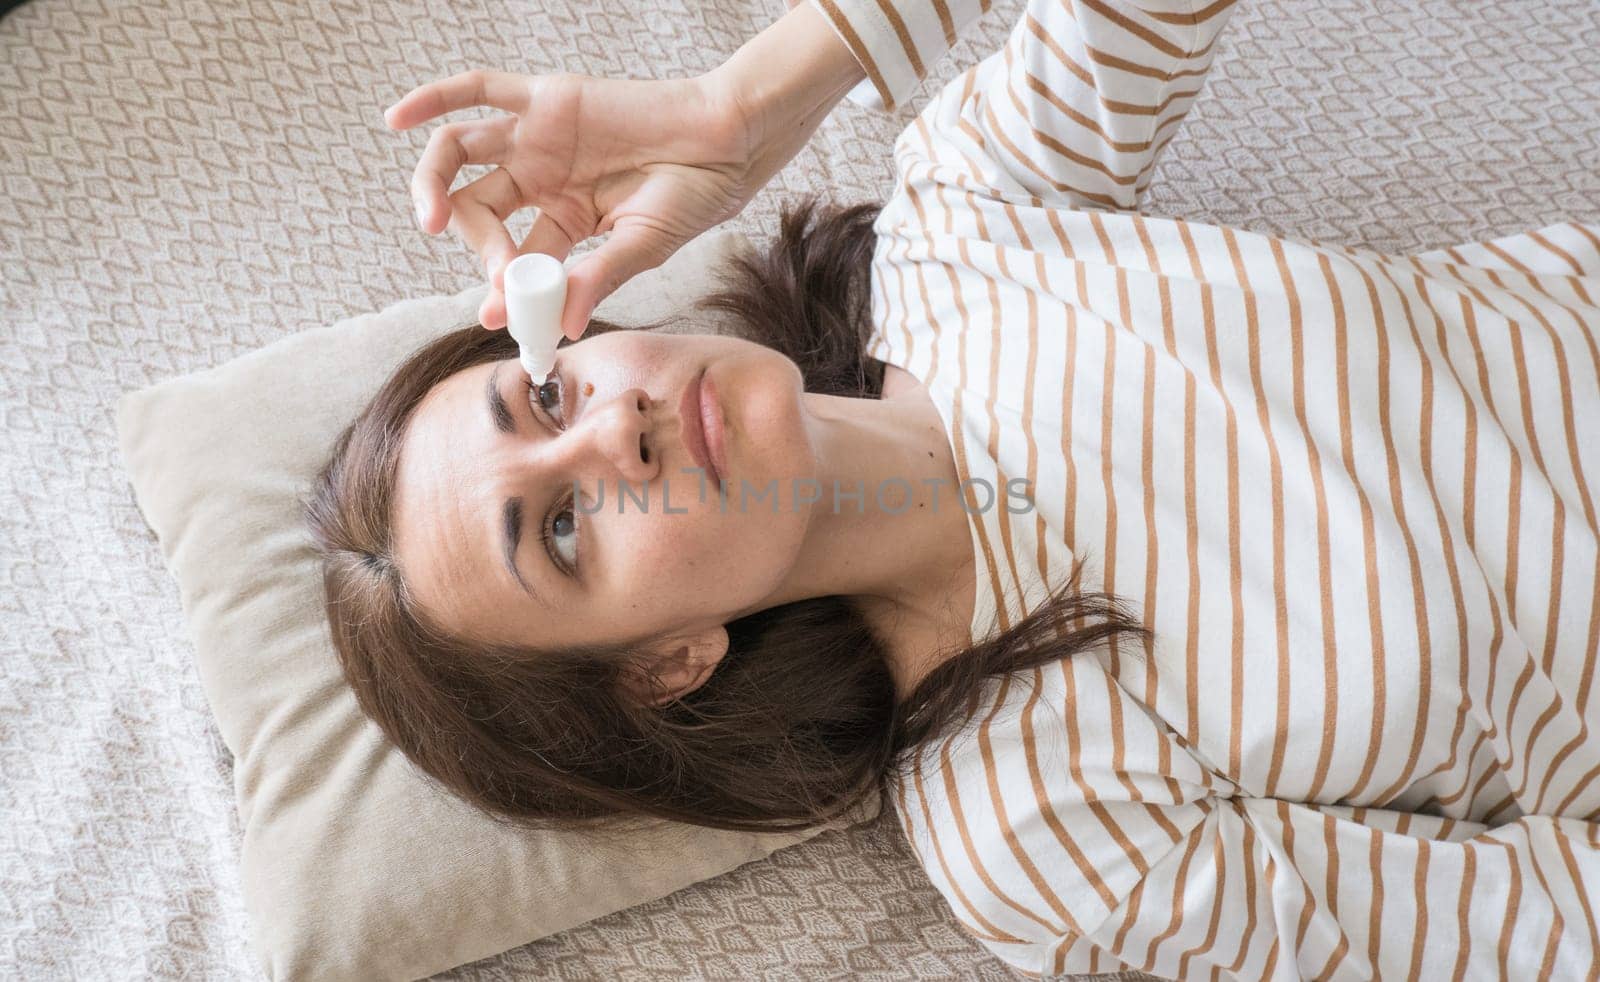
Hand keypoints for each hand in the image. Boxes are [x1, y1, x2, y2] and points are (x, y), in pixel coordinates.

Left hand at [383, 2, 864, 338]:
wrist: (726, 141)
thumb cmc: (693, 196)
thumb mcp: (641, 247)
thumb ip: (597, 279)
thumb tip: (564, 329)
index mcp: (565, 221)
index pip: (516, 259)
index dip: (498, 288)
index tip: (495, 316)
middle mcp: (542, 179)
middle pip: (477, 209)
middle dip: (476, 245)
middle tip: (495, 272)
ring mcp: (539, 137)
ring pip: (462, 154)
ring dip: (434, 184)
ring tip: (429, 218)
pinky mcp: (546, 98)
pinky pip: (478, 90)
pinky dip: (433, 101)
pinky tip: (398, 119)